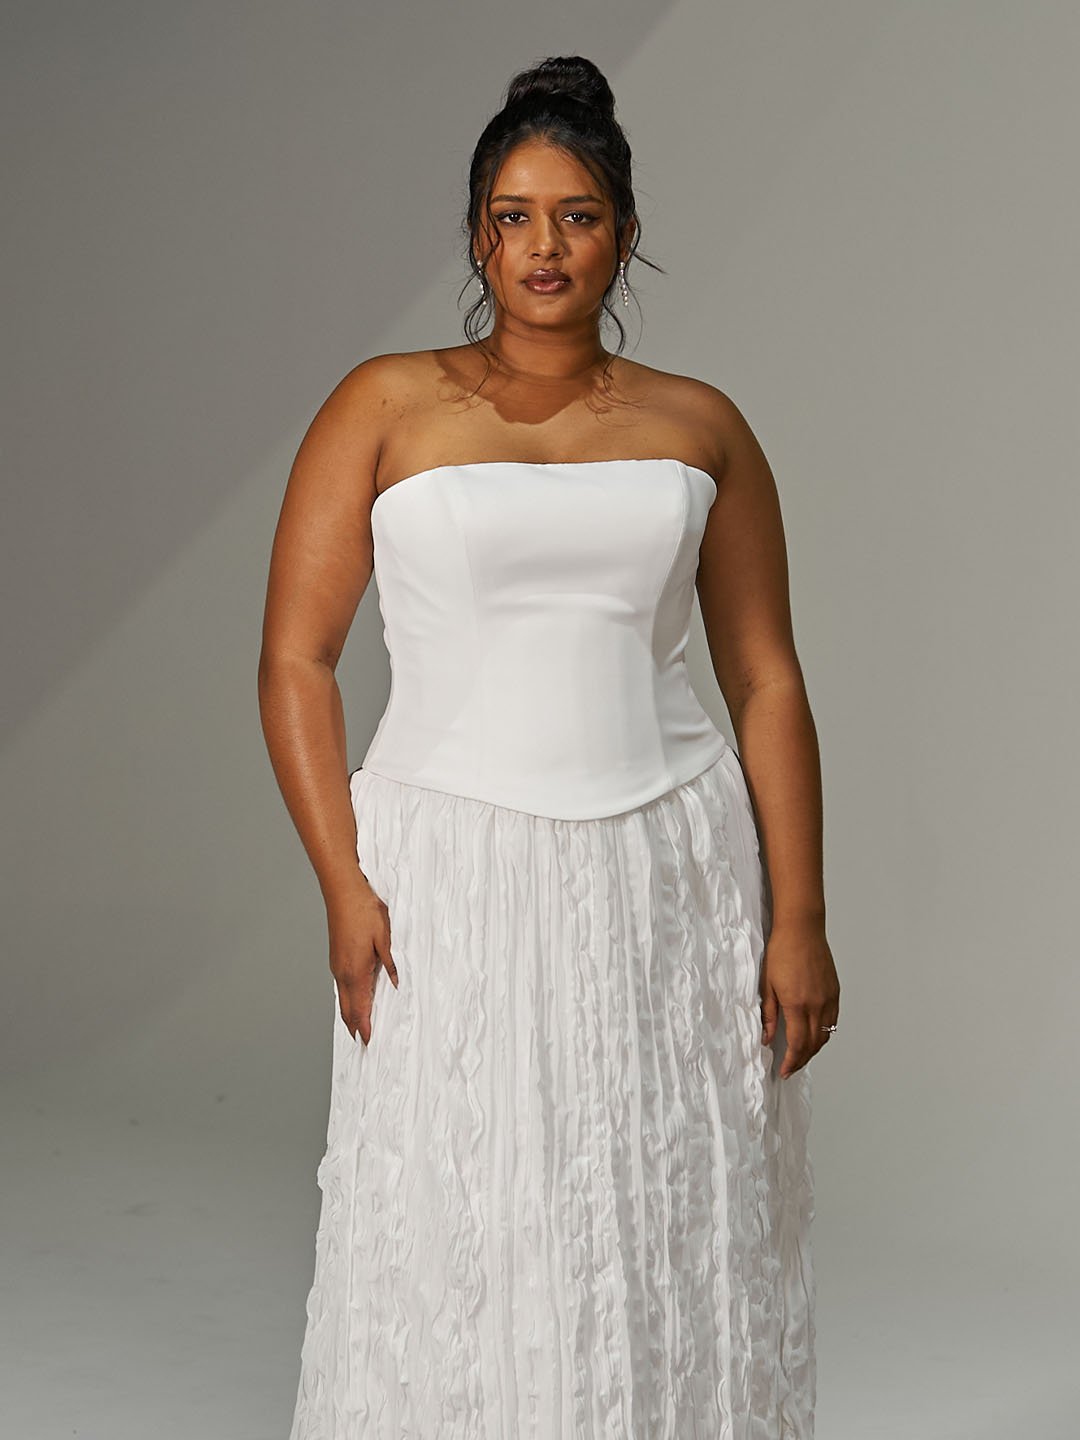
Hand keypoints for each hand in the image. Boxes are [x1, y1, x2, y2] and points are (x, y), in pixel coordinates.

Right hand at [326, 878, 397, 1045]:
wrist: (342, 890)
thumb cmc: (364, 910)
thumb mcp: (385, 937)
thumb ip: (390, 963)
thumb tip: (396, 984)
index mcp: (355, 970)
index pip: (360, 1008)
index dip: (364, 1027)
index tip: (369, 1043)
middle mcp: (342, 971)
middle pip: (347, 1008)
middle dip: (355, 1026)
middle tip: (364, 1042)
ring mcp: (337, 964)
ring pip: (342, 997)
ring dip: (350, 1013)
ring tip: (360, 1027)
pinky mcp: (336, 956)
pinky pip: (341, 985)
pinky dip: (348, 998)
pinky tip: (355, 998)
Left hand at [759, 917, 839, 1077]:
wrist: (802, 929)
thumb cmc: (782, 951)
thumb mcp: (767, 985)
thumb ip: (768, 1014)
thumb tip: (766, 1038)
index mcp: (797, 1004)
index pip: (797, 1044)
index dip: (791, 1062)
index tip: (784, 1071)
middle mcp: (817, 1005)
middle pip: (813, 1044)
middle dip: (802, 1060)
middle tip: (791, 1067)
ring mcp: (829, 998)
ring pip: (826, 1035)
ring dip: (814, 1049)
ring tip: (801, 1055)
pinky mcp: (835, 991)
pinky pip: (833, 1020)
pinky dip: (824, 1033)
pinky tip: (815, 1035)